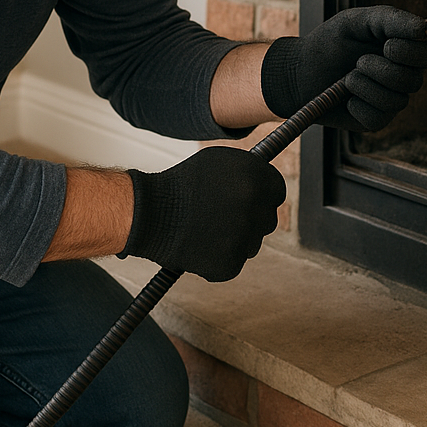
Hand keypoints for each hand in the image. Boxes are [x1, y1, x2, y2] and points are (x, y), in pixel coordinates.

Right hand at [120, 146, 285, 281]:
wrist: (150, 213)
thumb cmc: (181, 184)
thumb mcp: (219, 163)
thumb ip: (248, 172)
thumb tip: (266, 182)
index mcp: (255, 177)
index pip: (276, 191)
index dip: (263, 197)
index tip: (253, 201)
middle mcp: (255, 205)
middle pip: (267, 220)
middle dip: (250, 220)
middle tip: (225, 218)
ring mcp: (244, 236)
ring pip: (251, 243)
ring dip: (235, 240)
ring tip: (206, 229)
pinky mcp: (230, 264)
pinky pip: (234, 262)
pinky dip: (220, 259)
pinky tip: (200, 245)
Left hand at [260, 6, 426, 130]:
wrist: (300, 71)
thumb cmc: (331, 42)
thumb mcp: (356, 21)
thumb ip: (390, 19)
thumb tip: (424, 30)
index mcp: (404, 49)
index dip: (413, 52)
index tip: (388, 45)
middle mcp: (403, 76)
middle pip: (414, 80)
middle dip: (383, 70)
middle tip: (358, 61)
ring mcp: (391, 100)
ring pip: (396, 100)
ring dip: (365, 85)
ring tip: (346, 77)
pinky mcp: (375, 120)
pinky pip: (378, 118)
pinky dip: (357, 105)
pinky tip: (345, 97)